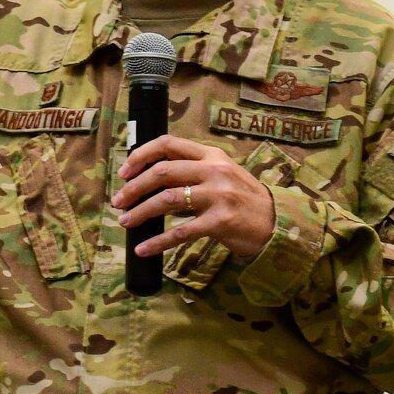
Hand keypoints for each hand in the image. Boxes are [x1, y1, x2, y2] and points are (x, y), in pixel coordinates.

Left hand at [114, 134, 274, 265]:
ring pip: (167, 200)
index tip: (124, 172)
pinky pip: (180, 232)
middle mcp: (214, 171)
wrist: (275, 223)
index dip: (140, 156)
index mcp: (211, 155)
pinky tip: (144, 249)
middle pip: (162, 172)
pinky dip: (158, 242)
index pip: (167, 144)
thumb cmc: (242, 200)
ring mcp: (218, 195)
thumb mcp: (221, 174)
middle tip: (118, 201)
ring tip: (125, 222)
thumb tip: (150, 178)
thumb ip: (192, 170)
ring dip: (140, 212)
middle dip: (133, 187)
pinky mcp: (220, 222)